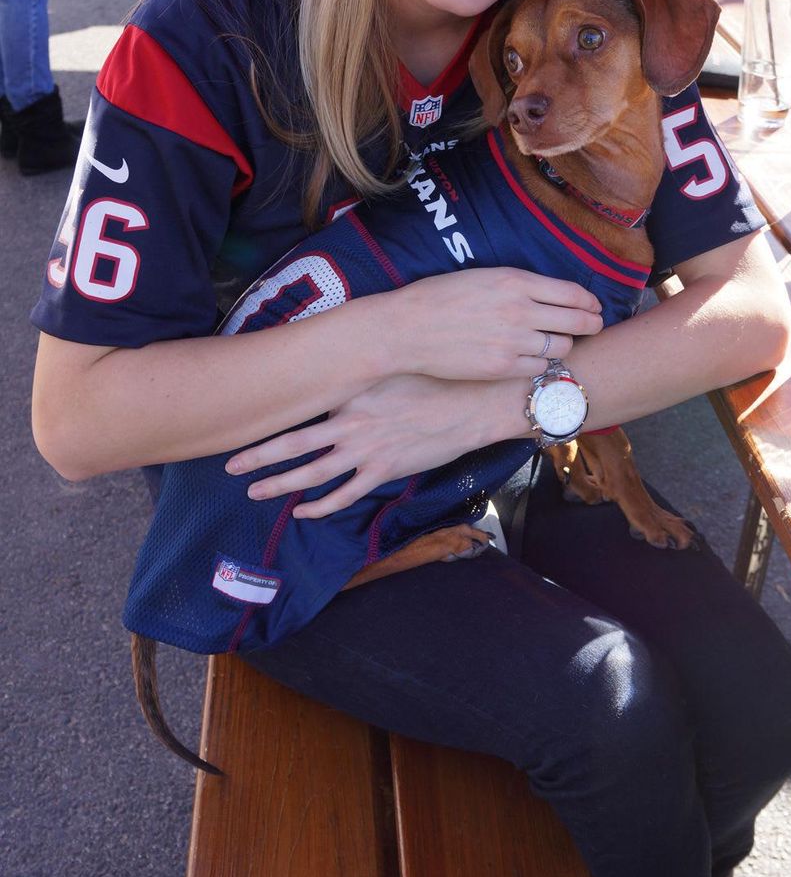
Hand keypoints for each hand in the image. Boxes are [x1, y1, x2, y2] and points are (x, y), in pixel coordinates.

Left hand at [226, 374, 519, 517]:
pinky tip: (303, 510)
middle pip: (293, 444)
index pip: (301, 405)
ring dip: (280, 485)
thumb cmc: (437, 377)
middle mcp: (352, 423)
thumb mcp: (394, 365)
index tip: (244, 416)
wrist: (475, 402)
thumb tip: (336, 366)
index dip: (271, 414)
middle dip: (257, 456)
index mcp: (352, 392)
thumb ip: (362, 370)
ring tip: (254, 491)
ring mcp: (367, 450)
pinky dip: (320, 506)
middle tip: (229, 464)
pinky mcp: (385, 471)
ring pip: (312, 474)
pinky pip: (344, 495)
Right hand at [389, 268, 603, 380]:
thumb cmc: (440, 297)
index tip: (594, 306)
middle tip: (594, 327)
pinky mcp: (502, 366)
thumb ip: (519, 284)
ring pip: (562, 347)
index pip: (573, 292)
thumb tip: (551, 294)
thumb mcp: (484, 276)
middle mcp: (520, 309)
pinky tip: (534, 359)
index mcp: (516, 281)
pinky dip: (541, 364)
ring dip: (565, 345)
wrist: (408, 328)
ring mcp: (513, 340)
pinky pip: (539, 368)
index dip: (590, 302)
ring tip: (558, 344)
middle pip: (578, 320)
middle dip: (592, 324)